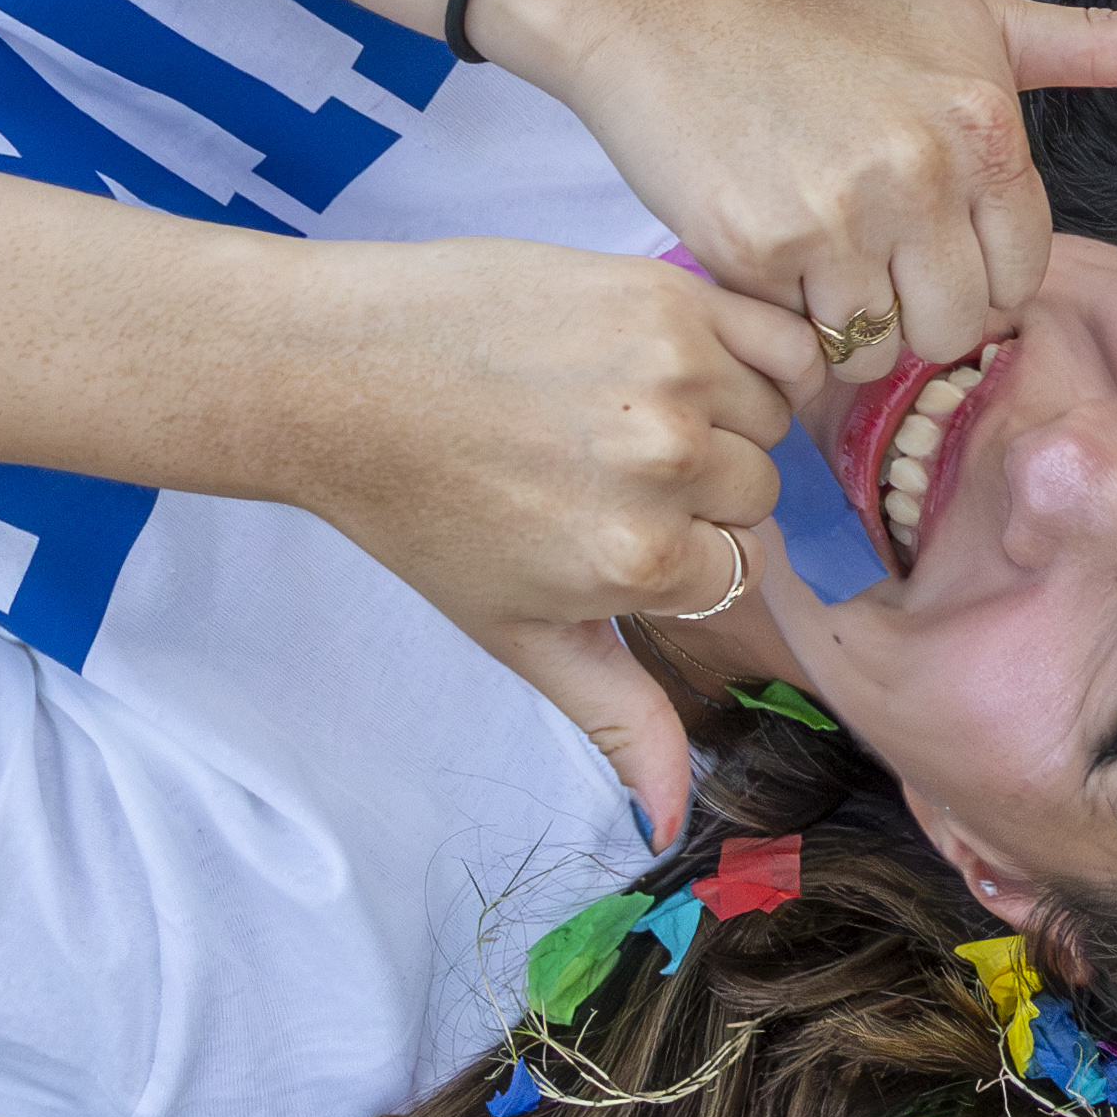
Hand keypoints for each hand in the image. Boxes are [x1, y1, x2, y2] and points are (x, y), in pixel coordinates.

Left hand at [271, 235, 826, 841]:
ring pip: (770, 415)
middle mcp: (664, 470)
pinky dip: (760, 350)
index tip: (614, 519)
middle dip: (703, 484)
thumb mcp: (516, 630)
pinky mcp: (669, 295)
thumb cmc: (419, 506)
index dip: (684, 547)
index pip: (737, 566)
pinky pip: (779, 337)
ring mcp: (673, 375)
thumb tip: (671, 821)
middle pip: (758, 491)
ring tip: (625, 405)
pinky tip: (690, 358)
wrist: (337, 375)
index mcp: (635, 564)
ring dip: (725, 412)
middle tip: (608, 460)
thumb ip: (616, 714)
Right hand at [511, 0, 1116, 396]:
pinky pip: (806, 343)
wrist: (675, 12)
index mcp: (988, 126)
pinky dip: (790, 319)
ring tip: (823, 250)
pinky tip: (774, 253)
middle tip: (873, 251)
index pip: (1024, 276)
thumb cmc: (834, 25)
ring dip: (853, 321)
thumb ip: (1093, 42)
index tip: (932, 235)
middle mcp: (925, 173)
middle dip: (919, 306)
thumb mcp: (974, 21)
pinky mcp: (760, 252)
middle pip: (958, 325)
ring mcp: (840, 217)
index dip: (979, 270)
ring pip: (883, 348)